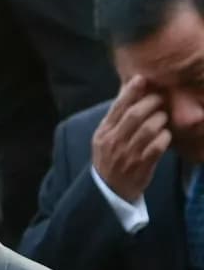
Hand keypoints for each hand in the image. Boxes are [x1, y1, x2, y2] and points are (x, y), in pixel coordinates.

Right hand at [92, 75, 171, 201]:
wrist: (109, 191)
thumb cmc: (110, 158)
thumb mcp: (104, 138)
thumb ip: (116, 117)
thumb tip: (127, 90)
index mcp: (103, 133)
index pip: (117, 107)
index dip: (131, 91)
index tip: (142, 79)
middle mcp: (114, 142)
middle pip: (135, 115)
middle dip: (152, 102)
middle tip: (160, 99)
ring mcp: (128, 155)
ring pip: (149, 128)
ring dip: (161, 119)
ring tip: (162, 118)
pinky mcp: (142, 166)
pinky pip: (158, 146)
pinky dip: (165, 137)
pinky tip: (165, 136)